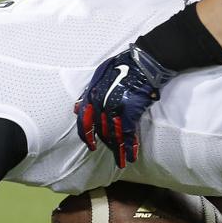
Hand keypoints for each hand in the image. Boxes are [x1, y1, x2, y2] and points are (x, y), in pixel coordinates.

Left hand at [75, 45, 174, 166]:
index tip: (91, 145)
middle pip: (100, 129)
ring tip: (121, 161)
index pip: (84, 120)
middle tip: (112, 153)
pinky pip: (127, 134)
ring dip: (117, 150)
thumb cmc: (125, 64)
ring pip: (113, 134)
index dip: (86, 135)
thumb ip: (89, 92)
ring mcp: (114, 107)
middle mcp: (100, 102)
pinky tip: (131, 156)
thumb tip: (76, 108)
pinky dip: (129, 146)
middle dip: (106, 143)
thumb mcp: (100, 74)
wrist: (145, 61)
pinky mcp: (129, 111)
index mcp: (92, 93)